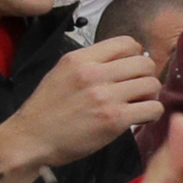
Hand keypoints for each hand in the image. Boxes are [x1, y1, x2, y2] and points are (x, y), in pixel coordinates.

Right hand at [0, 39, 164, 172]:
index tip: (130, 69)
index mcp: (79, 59)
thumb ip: (89, 64)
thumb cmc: (45, 110)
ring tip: (137, 105)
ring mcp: (104, 97)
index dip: (135, 55)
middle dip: (146, 76)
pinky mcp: (113, 120)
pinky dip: (150, 114)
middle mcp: (92, 74)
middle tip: (137, 89)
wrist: (31, 139)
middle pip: (144, 63)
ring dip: (149, 96)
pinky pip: (152, 109)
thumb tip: (123, 61)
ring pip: (152, 85)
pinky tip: (138, 119)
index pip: (127, 43)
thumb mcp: (60, 74)